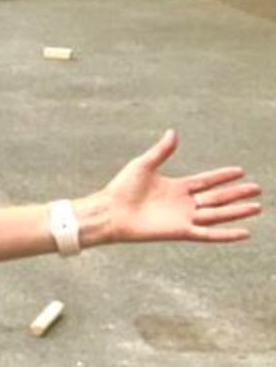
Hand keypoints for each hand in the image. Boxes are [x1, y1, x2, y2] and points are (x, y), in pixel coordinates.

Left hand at [94, 130, 259, 245]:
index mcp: (176, 187)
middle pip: (216, 198)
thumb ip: (161, 151)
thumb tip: (173, 132)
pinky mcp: (181, 231)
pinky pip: (208, 234)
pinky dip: (226, 235)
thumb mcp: (144, 165)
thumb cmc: (121, 189)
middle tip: (257, 189)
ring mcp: (183, 218)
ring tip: (257, 207)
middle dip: (236, 194)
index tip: (240, 171)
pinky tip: (244, 233)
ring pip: (217, 214)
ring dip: (237, 212)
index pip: (206, 181)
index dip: (222, 176)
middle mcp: (183, 203)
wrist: (109, 211)